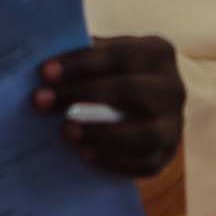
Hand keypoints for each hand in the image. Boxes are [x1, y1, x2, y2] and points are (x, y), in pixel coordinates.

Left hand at [32, 35, 185, 177]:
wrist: (152, 108)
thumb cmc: (119, 77)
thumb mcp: (110, 57)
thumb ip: (86, 56)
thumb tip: (46, 66)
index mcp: (157, 52)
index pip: (119, 54)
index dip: (81, 63)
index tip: (44, 73)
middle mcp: (172, 87)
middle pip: (131, 90)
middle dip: (83, 95)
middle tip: (41, 102)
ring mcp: (174, 124)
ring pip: (144, 132)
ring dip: (101, 133)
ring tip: (65, 132)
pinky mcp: (167, 155)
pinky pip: (143, 163)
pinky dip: (113, 161)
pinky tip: (84, 154)